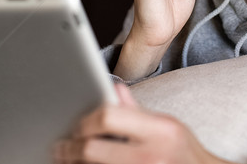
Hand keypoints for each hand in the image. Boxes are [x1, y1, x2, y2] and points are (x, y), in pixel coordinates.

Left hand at [53, 84, 232, 163]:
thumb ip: (137, 112)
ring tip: (66, 160)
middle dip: (70, 149)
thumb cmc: (184, 155)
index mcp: (160, 130)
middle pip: (92, 150)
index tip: (76, 126)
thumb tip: (114, 90)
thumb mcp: (167, 127)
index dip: (85, 122)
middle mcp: (151, 156)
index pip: (108, 117)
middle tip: (61, 148)